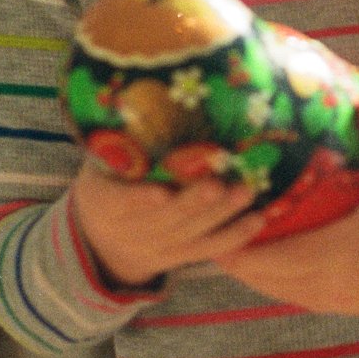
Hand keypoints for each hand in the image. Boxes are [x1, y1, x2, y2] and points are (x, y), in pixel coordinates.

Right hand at [71, 161, 260, 288]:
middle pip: (163, 219)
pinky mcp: (177, 257)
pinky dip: (233, 236)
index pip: (119, 202)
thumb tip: (151, 100)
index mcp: (102, 202)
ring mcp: (154, 248)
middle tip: (219, 184)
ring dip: (221, 215)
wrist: (104, 236)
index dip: (140, 199)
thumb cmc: (111, 179)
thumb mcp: (103, 162)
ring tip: (246, 193)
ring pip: (189, 234)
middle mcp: (126, 231)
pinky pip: (206, 250)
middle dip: (193, 203)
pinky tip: (257, 220)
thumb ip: (123, 144)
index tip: (162, 193)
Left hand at [214, 84, 358, 316]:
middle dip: (232, 255)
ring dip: (248, 271)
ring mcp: (333, 297)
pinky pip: (294, 296)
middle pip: (263, 276)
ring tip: (225, 243)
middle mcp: (327, 280)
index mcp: (335, 250)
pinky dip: (272, 282)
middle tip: (209, 227)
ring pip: (274, 290)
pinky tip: (262, 265)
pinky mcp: (340, 305)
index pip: (270, 256)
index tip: (214, 223)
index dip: (236, 246)